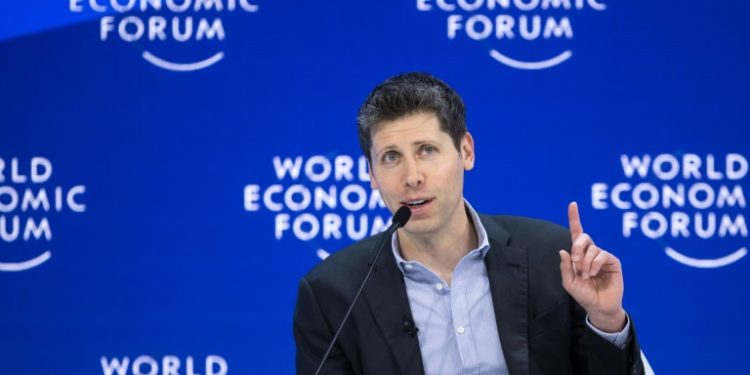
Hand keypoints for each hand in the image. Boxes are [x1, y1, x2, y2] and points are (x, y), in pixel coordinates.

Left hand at [559, 202, 626, 332]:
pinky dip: (594, 264)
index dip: (575, 218)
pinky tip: (592, 274)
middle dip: (577, 247)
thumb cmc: (584, 294)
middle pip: (583, 237)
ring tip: (586, 276)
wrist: (598, 306)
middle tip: (575, 262)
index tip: (572, 204)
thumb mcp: (569, 283)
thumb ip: (565, 267)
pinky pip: (602, 255)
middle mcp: (591, 252)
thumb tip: (563, 250)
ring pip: (592, 248)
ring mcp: (603, 256)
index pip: (577, 233)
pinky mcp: (613, 262)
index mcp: (579, 254)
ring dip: (585, 263)